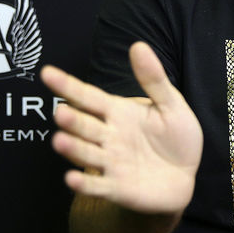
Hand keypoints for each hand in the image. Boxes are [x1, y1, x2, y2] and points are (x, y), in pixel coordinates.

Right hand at [40, 41, 202, 214]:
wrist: (186, 175)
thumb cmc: (176, 137)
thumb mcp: (171, 105)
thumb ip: (153, 79)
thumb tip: (138, 45)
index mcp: (118, 113)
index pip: (89, 97)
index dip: (68, 85)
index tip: (47, 73)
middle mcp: (108, 136)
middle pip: (85, 126)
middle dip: (72, 121)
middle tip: (61, 113)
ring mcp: (110, 163)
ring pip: (86, 154)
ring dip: (73, 149)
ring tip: (59, 141)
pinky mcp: (117, 188)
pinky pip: (97, 186)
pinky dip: (84, 184)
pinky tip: (72, 179)